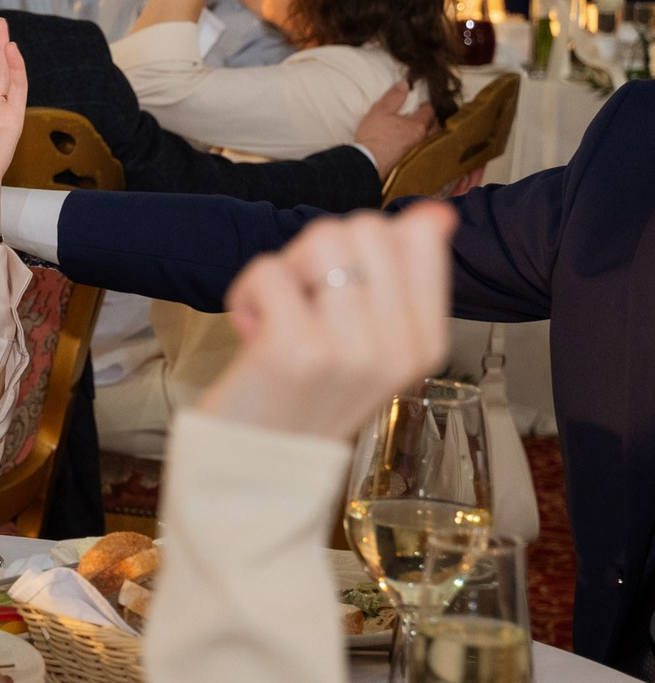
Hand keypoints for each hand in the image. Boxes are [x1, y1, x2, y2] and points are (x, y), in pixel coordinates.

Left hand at [201, 202, 458, 439]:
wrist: (257, 467)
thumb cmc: (304, 396)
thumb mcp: (370, 345)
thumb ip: (401, 281)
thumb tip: (436, 215)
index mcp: (426, 343)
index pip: (419, 237)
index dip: (365, 240)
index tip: (340, 284)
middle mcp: (399, 348)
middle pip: (364, 227)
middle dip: (317, 252)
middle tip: (303, 303)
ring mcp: (351, 351)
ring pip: (322, 239)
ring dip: (284, 268)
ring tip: (280, 313)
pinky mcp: (297, 351)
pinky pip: (270, 271)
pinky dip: (246, 291)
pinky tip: (253, 331)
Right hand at [352, 83, 434, 175]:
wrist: (368, 162)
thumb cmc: (374, 135)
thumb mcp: (380, 111)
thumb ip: (393, 97)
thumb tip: (405, 84)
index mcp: (417, 125)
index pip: (429, 112)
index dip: (427, 105)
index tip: (423, 103)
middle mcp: (421, 138)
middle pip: (434, 127)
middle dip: (432, 120)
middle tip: (426, 115)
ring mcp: (417, 151)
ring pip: (430, 139)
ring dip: (429, 133)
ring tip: (422, 129)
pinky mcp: (410, 161)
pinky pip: (422, 149)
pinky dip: (421, 143)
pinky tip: (413, 143)